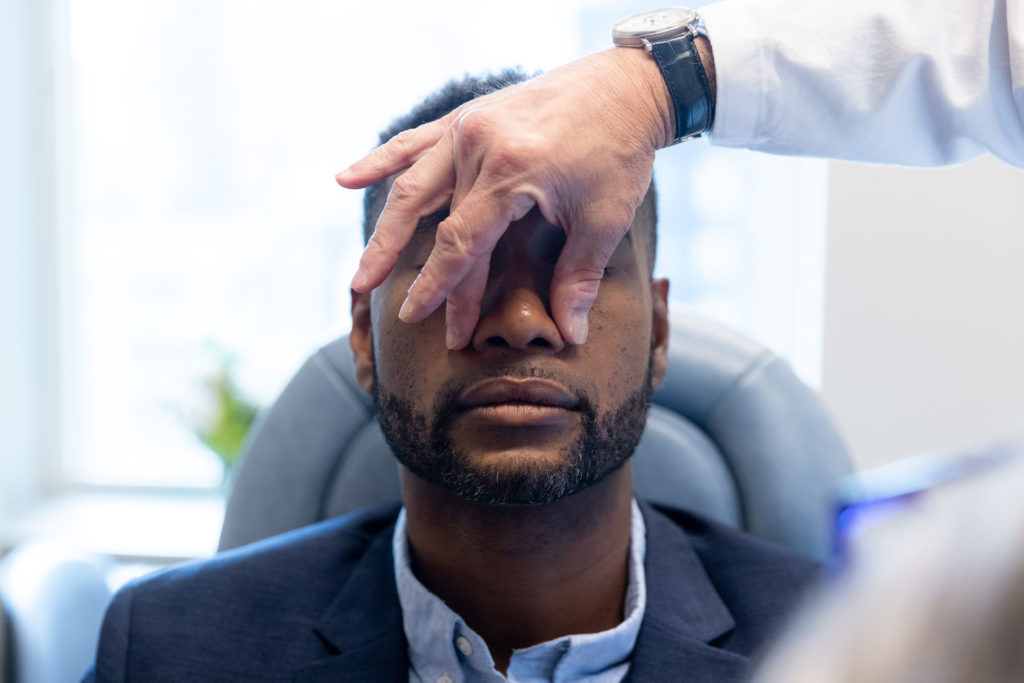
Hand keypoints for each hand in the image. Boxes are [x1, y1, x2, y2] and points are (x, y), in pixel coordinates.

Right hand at [336, 48, 672, 347]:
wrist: (626, 86)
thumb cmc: (620, 152)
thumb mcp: (604, 220)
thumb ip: (578, 277)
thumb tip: (568, 332)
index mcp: (510, 170)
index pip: (461, 244)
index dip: (439, 288)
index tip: (418, 320)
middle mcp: (478, 144)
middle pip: (432, 221)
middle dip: (410, 271)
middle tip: (386, 309)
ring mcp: (468, 125)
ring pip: (411, 184)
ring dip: (385, 230)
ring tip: (362, 272)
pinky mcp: (469, 116)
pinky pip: (415, 142)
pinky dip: (380, 161)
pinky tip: (345, 179)